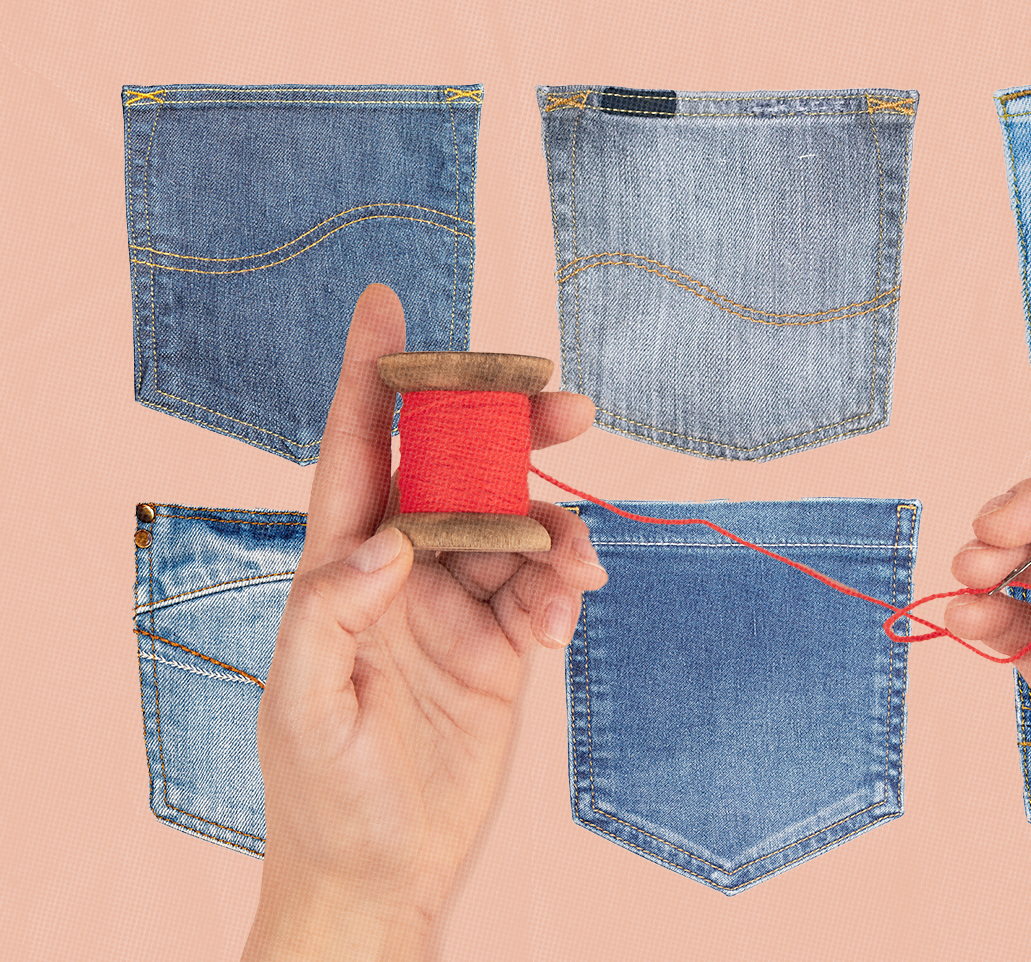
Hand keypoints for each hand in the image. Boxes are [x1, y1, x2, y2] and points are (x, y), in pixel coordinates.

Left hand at [242, 284, 606, 960]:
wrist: (384, 873)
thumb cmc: (322, 790)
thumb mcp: (305, 703)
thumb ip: (332, 609)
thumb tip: (393, 538)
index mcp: (341, 566)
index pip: (359, 451)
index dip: (373, 376)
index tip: (387, 305)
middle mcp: (403, 571)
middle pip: (460, 471)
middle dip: (508, 431)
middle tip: (567, 406)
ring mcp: (458, 606)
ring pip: (518, 527)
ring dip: (556, 528)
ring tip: (576, 567)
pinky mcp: (505, 647)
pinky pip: (547, 590)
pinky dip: (568, 587)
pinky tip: (570, 613)